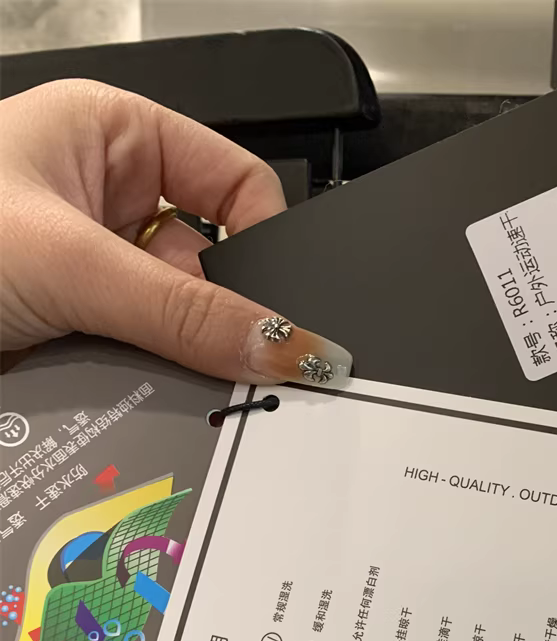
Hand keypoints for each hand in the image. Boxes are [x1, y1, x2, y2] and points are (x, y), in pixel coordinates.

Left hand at [0, 79, 350, 384]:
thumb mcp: (71, 262)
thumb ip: (186, 310)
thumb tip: (288, 346)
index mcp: (114, 136)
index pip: (236, 183)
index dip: (266, 242)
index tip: (282, 309)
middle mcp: (106, 199)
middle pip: (210, 262)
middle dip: (217, 314)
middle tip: (238, 364)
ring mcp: (89, 269)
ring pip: (176, 319)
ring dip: (175, 352)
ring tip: (161, 374)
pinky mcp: (73, 327)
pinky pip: (141, 355)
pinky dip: (146, 380)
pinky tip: (136, 391)